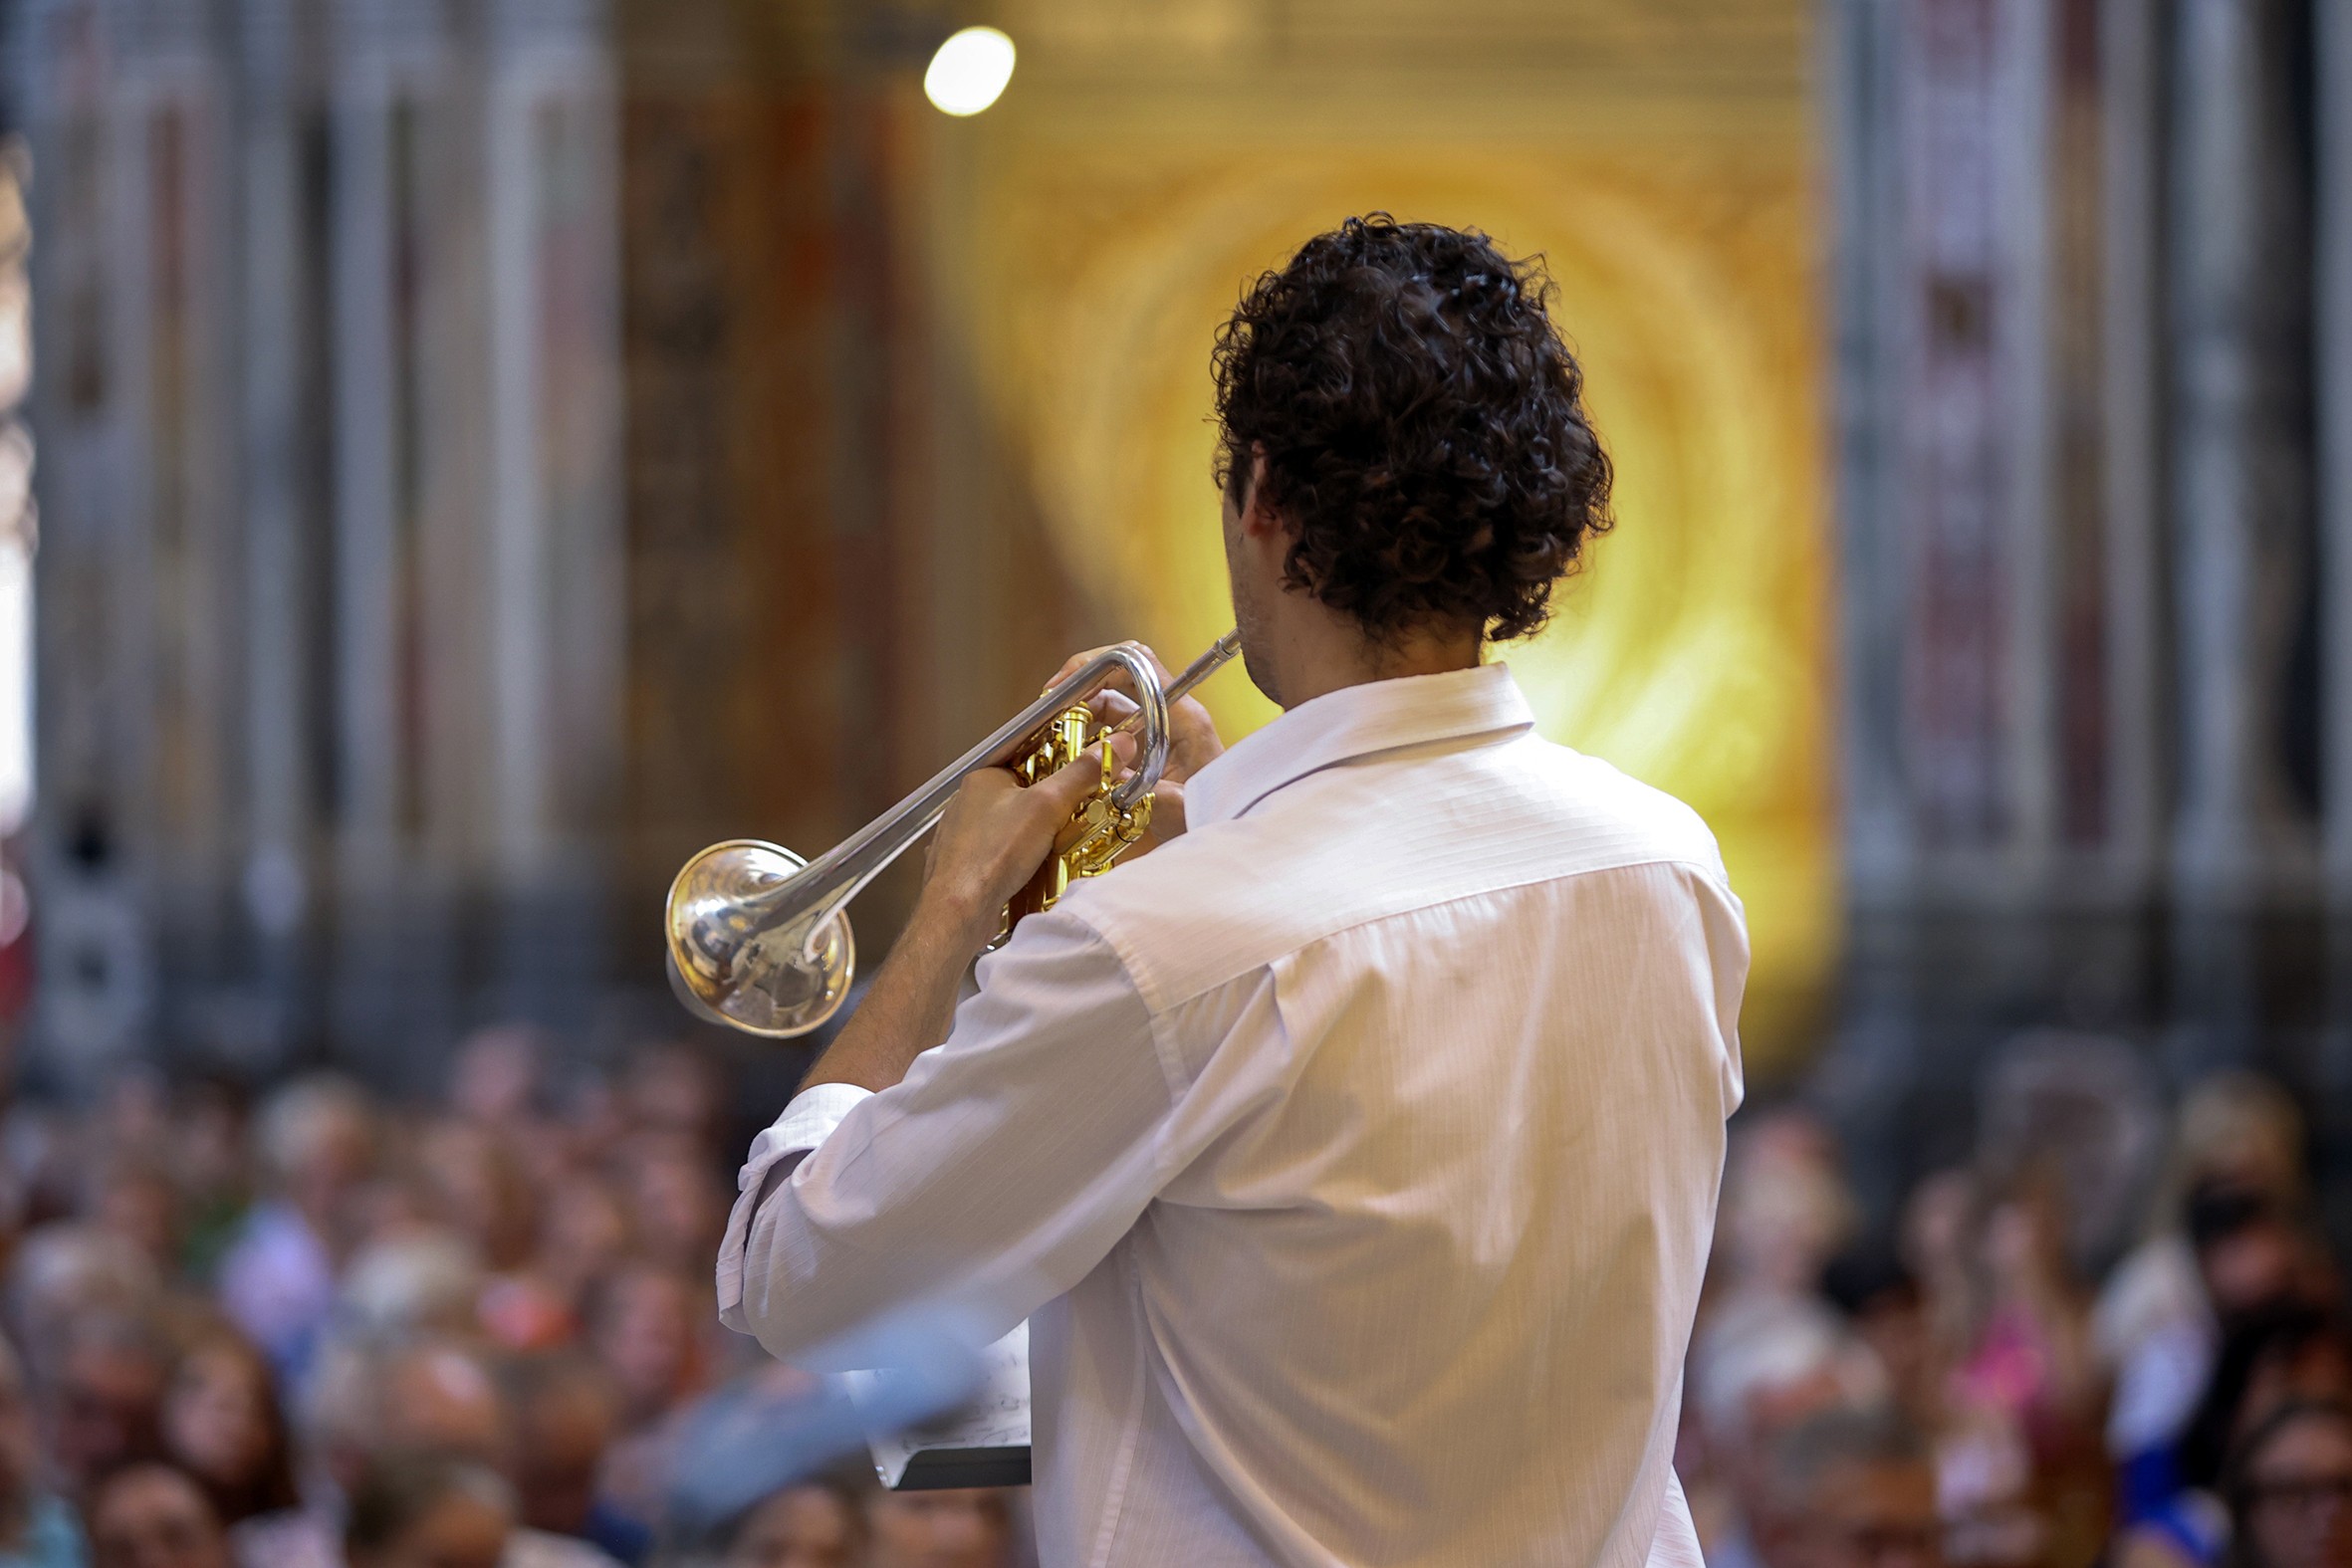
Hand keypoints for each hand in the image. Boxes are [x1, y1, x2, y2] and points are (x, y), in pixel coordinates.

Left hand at [917, 730, 1135, 954]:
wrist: (957, 912)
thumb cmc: (995, 854)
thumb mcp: (1047, 806)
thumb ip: (1083, 774)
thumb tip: (1119, 743)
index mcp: (985, 777)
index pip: (1031, 755)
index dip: (1065, 760)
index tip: (1092, 771)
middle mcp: (970, 801)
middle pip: (1027, 791)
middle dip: (1058, 802)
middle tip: (1089, 810)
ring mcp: (966, 834)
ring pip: (1016, 823)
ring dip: (1044, 831)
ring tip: (1070, 841)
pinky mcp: (969, 864)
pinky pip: (1006, 850)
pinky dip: (1026, 855)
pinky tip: (1041, 867)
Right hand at [1049, 645, 1223, 852]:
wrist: (1236, 828)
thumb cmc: (1217, 815)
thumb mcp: (1176, 809)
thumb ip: (1137, 792)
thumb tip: (1096, 777)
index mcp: (1183, 717)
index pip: (1139, 663)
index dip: (1095, 665)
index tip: (1062, 687)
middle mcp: (1173, 715)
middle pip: (1119, 680)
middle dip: (1079, 690)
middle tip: (1048, 713)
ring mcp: (1163, 731)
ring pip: (1113, 707)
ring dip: (1081, 717)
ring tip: (1054, 737)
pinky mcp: (1154, 751)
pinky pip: (1116, 732)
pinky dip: (1092, 740)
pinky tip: (1075, 760)